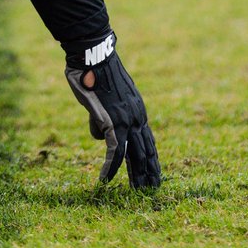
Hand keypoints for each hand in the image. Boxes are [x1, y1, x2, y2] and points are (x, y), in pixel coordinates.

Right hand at [64, 35, 160, 188]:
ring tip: (137, 193)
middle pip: (147, 151)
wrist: (94, 54)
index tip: (153, 173)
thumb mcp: (105, 95)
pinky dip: (109, 168)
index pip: (148, 140)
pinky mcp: (112, 122)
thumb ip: (104, 116)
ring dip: (135, 176)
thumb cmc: (95, 69)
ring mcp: (126, 120)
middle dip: (149, 172)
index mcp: (137, 109)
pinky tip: (104, 181)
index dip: (151, 158)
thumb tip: (98, 136)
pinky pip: (113, 152)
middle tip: (152, 190)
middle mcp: (137, 116)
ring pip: (135, 155)